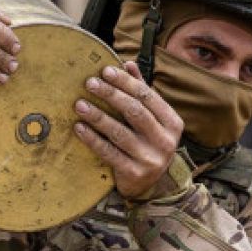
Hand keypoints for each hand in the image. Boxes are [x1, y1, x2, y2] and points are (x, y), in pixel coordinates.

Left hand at [73, 61, 183, 198]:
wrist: (151, 186)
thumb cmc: (148, 143)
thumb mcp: (152, 119)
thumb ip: (141, 92)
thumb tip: (128, 64)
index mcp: (172, 122)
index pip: (147, 96)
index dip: (126, 82)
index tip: (105, 71)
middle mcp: (165, 140)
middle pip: (135, 111)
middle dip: (111, 95)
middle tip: (90, 83)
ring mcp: (150, 158)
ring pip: (120, 132)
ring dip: (98, 116)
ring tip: (79, 104)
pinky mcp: (134, 173)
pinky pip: (109, 152)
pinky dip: (93, 139)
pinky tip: (80, 128)